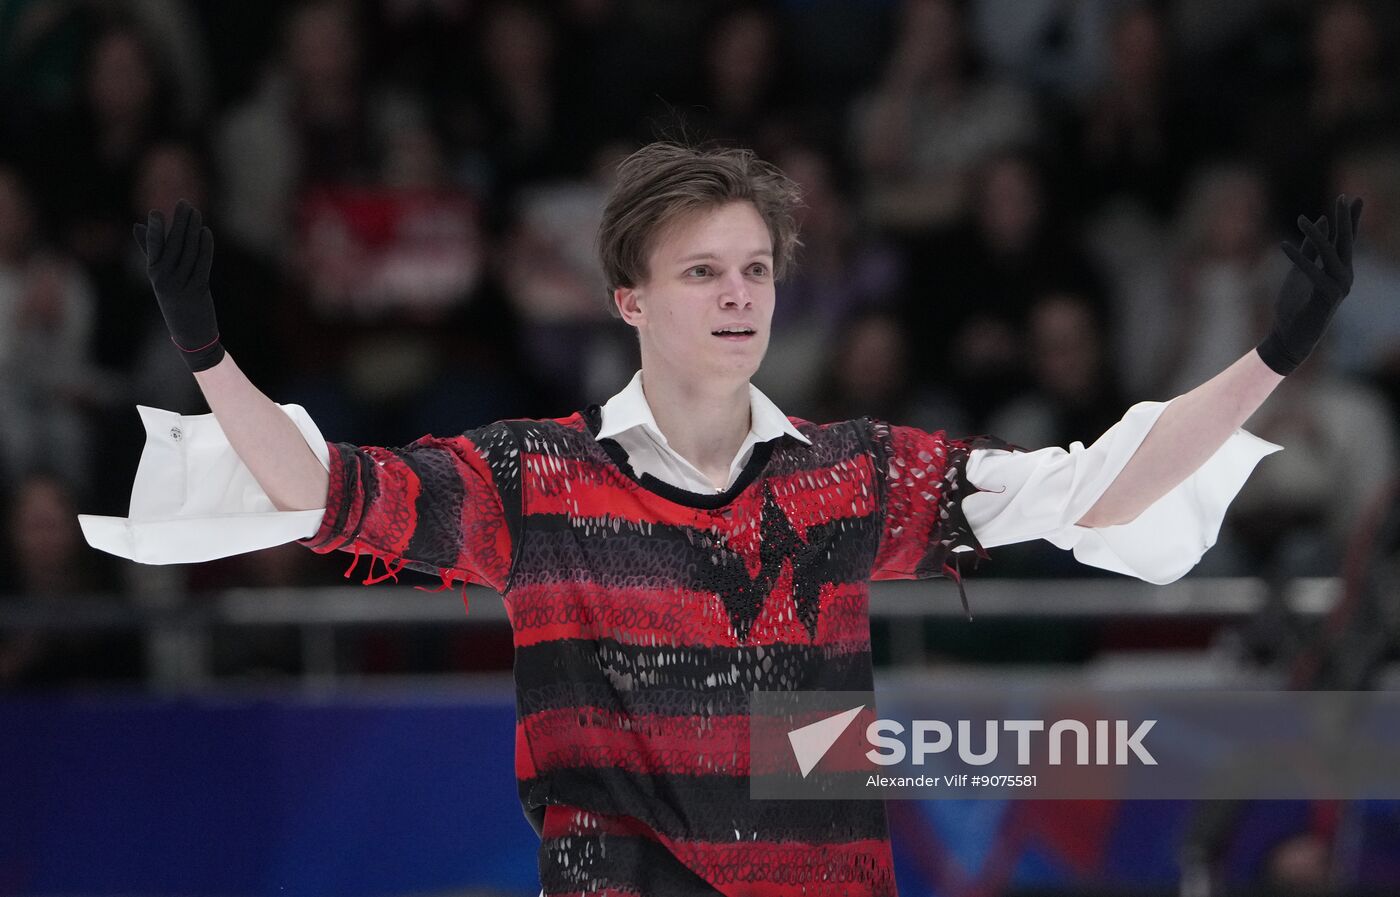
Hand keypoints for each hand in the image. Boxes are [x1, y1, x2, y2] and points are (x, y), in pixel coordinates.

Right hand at [133, 199, 224, 371]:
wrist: (191, 334)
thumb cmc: (174, 300)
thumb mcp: (159, 277)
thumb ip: (150, 250)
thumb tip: (137, 226)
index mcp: (154, 273)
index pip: (152, 247)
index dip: (155, 229)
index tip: (156, 212)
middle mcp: (165, 279)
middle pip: (174, 245)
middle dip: (179, 222)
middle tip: (184, 203)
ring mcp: (182, 285)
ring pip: (189, 252)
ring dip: (193, 230)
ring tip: (196, 213)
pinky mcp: (198, 290)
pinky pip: (202, 264)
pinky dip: (205, 247)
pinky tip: (206, 232)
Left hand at [1256, 194, 1362, 375]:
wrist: (1290, 339)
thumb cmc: (1295, 306)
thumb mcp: (1300, 271)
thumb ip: (1310, 249)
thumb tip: (1319, 223)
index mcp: (1340, 270)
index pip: (1346, 240)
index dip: (1350, 219)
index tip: (1352, 198)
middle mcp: (1345, 277)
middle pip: (1346, 243)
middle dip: (1344, 219)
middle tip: (1342, 197)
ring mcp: (1339, 288)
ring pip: (1332, 255)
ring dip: (1317, 235)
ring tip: (1301, 219)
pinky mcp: (1326, 298)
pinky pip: (1314, 273)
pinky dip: (1300, 258)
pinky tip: (1284, 244)